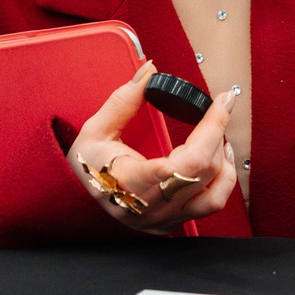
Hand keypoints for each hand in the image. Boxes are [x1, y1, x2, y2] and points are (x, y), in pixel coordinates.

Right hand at [64, 60, 238, 234]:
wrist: (71, 202)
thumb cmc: (83, 169)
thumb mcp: (95, 130)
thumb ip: (123, 100)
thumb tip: (148, 72)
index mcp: (129, 183)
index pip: (181, 164)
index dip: (210, 130)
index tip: (222, 102)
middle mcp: (150, 206)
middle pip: (202, 171)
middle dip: (217, 131)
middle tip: (222, 104)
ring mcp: (164, 217)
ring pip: (214, 194)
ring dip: (224, 160)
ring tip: (219, 134)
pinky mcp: (172, 222)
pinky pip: (211, 206)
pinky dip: (223, 181)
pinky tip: (219, 160)